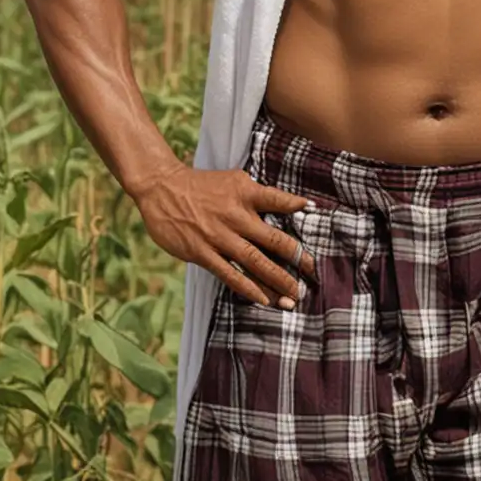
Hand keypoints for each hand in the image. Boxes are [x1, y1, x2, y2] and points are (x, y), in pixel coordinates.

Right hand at [132, 164, 317, 307]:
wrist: (162, 188)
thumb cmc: (202, 185)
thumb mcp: (235, 180)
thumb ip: (260, 194)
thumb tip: (293, 204)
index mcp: (246, 193)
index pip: (279, 200)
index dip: (298, 207)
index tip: (318, 215)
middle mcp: (237, 216)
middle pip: (274, 240)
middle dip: (297, 259)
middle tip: (314, 274)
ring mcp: (219, 236)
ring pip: (255, 262)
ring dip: (277, 280)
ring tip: (294, 297)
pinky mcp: (202, 253)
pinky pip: (229, 274)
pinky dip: (248, 288)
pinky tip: (263, 300)